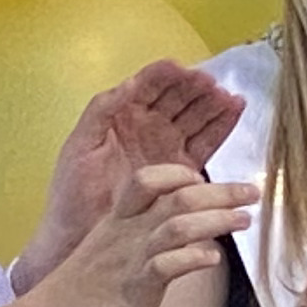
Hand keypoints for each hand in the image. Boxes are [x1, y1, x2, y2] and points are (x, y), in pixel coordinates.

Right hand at [12, 163, 256, 306]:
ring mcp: (129, 259)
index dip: (182, 174)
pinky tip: (213, 260)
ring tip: (244, 220)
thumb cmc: (76, 297)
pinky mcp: (134, 289)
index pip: (149, 179)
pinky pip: (168, 265)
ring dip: (217, 219)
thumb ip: (135, 242)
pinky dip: (194, 259)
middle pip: (177, 196)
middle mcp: (125, 234)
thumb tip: (170, 240)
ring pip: (179, 224)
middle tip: (250, 191)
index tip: (206, 179)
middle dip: (220, 191)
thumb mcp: (105, 256)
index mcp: (116, 222)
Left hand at [18, 61, 243, 289]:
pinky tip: (234, 110)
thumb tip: (130, 83)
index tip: (181, 69)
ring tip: (228, 96)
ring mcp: (167, 147)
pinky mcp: (183, 171)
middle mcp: (147, 127)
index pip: (148, 86)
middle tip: (211, 83)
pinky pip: (207, 143)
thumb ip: (102, 111)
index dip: (165, 75)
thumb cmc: (72, 194)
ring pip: (196, 117)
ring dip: (213, 104)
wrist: (80, 237)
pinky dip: (222, 126)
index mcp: (121, 115)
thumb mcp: (80, 146)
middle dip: (195, 87)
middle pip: (177, 98)